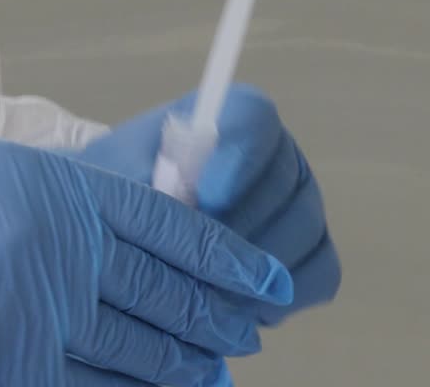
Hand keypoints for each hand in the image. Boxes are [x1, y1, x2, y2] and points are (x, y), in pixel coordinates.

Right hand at [0, 131, 294, 386]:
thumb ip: (67, 201)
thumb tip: (123, 238)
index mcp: (63, 190)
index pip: (173, 228)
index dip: (228, 258)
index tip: (266, 277)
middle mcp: (61, 252)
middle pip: (167, 294)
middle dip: (219, 316)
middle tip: (254, 328)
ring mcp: (33, 314)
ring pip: (138, 351)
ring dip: (187, 365)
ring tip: (216, 370)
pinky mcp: (0, 368)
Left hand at [72, 84, 340, 324]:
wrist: (114, 236)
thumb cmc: (110, 197)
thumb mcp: (111, 183)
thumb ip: (146, 184)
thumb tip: (182, 202)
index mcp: (230, 117)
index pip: (255, 119)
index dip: (237, 158)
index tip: (203, 197)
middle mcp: (276, 154)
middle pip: (284, 185)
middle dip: (235, 231)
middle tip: (188, 264)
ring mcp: (300, 203)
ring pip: (302, 233)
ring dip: (252, 272)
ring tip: (200, 295)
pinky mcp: (310, 253)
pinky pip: (318, 276)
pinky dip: (278, 300)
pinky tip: (232, 312)